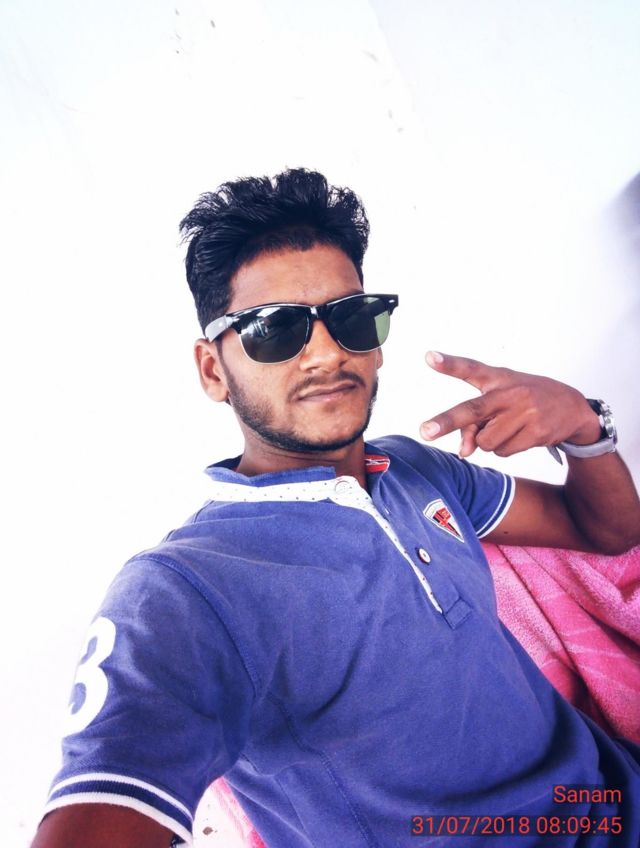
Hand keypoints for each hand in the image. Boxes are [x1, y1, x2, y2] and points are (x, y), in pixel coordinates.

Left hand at [420, 351, 601, 458]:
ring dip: (490, 441)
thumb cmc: (526, 400)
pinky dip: (505, 449)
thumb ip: (475, 423)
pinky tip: (521, 435)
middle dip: (447, 422)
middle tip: (424, 432)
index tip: (430, 357)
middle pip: (472, 411)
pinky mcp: (536, 432)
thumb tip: (464, 452)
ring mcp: (524, 412)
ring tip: (509, 427)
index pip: (471, 369)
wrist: (572, 408)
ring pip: (485, 441)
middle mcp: (510, 392)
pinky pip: (502, 452)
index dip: (450, 364)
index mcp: (498, 378)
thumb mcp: (501, 401)